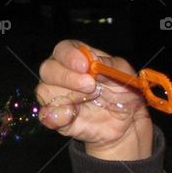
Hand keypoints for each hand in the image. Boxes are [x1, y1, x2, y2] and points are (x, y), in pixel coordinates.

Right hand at [36, 40, 152, 159]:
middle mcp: (62, 75)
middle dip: (67, 77)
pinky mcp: (57, 119)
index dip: (69, 56)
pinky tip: (70, 115)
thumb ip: (110, 67)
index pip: (62, 49)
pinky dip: (54, 116)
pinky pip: (46, 116)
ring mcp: (57, 97)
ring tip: (90, 100)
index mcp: (77, 58)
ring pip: (44, 91)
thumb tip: (94, 63)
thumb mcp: (124, 75)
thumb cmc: (123, 92)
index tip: (85, 66)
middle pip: (47, 69)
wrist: (127, 122)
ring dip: (67, 96)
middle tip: (91, 86)